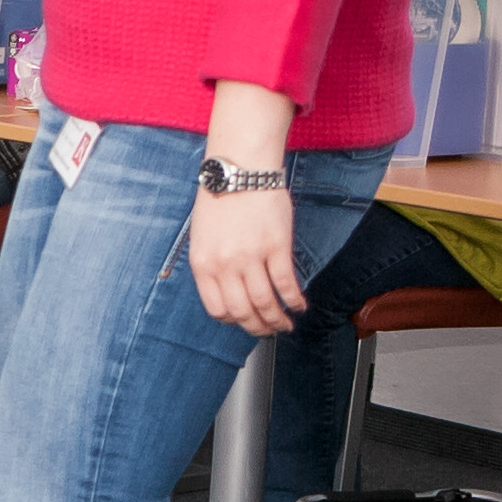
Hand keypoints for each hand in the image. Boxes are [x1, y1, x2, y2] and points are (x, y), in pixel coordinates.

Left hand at [188, 183, 308, 333]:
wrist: (239, 171)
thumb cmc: (220, 199)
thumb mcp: (202, 237)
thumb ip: (212, 265)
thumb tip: (227, 291)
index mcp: (203, 264)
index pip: (216, 309)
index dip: (232, 321)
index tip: (242, 322)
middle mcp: (225, 265)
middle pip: (242, 311)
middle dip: (257, 328)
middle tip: (268, 331)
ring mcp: (251, 257)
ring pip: (265, 303)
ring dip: (277, 319)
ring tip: (285, 324)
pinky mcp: (276, 247)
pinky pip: (286, 284)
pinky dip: (294, 300)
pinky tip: (299, 305)